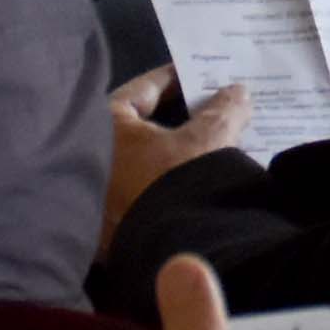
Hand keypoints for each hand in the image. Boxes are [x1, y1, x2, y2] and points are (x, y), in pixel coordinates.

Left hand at [98, 70, 252, 252]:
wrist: (151, 258)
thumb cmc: (165, 185)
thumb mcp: (202, 144)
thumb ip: (222, 113)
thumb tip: (238, 93)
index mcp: (104, 122)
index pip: (144, 87)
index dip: (178, 76)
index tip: (204, 71)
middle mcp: (92, 152)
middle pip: (145, 123)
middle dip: (182, 116)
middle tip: (217, 104)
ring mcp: (99, 189)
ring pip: (147, 156)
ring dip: (178, 150)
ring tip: (218, 140)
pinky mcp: (110, 220)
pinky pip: (146, 184)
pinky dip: (169, 178)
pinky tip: (200, 179)